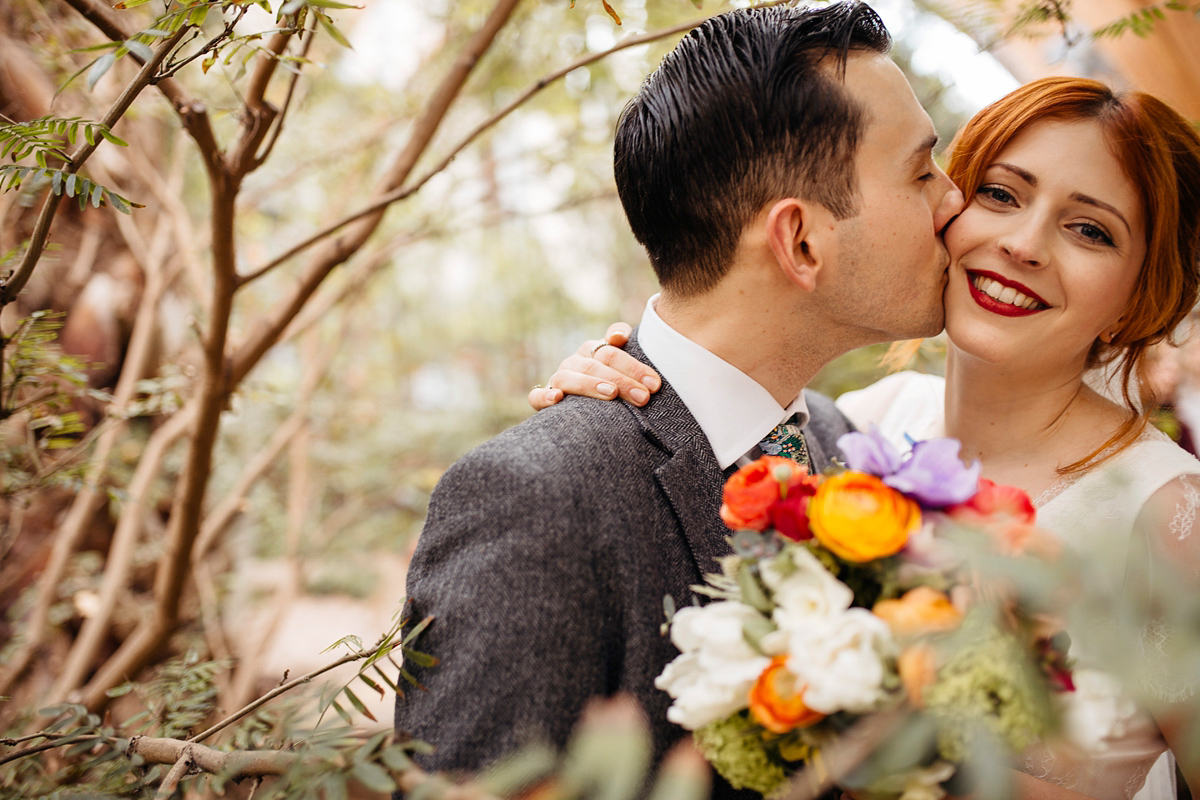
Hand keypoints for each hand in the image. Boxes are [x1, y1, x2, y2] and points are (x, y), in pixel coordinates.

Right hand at [528, 322, 661, 409]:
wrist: (585, 409)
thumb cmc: (612, 387)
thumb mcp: (624, 370)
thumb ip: (626, 351)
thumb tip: (619, 336)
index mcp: (595, 350)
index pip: (613, 350)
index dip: (634, 365)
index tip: (654, 383)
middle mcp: (576, 361)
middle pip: (597, 365)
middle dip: (623, 380)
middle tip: (644, 397)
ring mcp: (559, 377)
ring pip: (569, 377)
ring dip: (590, 385)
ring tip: (611, 394)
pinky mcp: (544, 398)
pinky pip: (537, 396)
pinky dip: (544, 396)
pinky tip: (558, 398)